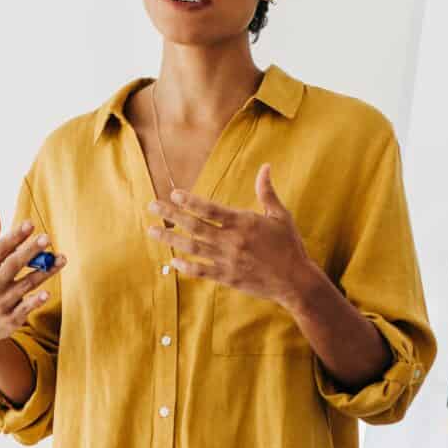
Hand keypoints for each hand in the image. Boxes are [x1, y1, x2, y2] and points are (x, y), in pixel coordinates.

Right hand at [0, 204, 65, 352]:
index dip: (14, 237)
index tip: (30, 224)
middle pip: (12, 266)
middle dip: (29, 251)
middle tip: (47, 238)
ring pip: (24, 285)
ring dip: (43, 273)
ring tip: (62, 259)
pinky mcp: (10, 320)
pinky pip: (25, 309)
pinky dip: (35, 301)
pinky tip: (48, 293)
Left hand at [148, 165, 321, 308]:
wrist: (295, 280)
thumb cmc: (289, 245)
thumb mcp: (280, 216)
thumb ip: (267, 192)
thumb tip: (266, 166)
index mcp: (243, 222)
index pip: (210, 209)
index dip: (190, 201)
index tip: (173, 194)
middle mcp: (231, 241)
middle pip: (194, 226)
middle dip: (170, 215)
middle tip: (151, 206)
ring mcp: (227, 260)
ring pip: (191, 248)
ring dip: (170, 239)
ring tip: (152, 230)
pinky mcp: (227, 277)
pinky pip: (201, 271)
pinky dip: (185, 266)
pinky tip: (172, 260)